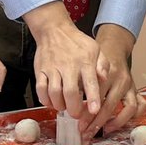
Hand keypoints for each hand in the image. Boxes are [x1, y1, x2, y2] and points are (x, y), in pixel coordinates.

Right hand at [28, 7, 107, 122]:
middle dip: (74, 108)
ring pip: (54, 93)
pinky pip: (40, 89)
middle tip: (77, 114)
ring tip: (64, 107)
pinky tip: (51, 102)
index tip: (95, 111)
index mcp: (85, 61)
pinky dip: (45, 100)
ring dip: (59, 105)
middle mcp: (68, 66)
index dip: (93, 98)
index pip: (90, 82)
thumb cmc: (77, 43)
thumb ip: (103, 64)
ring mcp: (53, 68)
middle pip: (70, 92)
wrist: (54, 30)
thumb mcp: (96, 49)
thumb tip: (105, 78)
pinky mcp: (40, 70)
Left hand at [88, 24, 143, 136]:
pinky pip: (140, 106)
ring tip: (103, 131)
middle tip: (86, 132)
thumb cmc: (95, 61)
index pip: (97, 97)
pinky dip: (131, 117)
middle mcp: (120, 79)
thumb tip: (70, 105)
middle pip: (110, 105)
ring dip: (115, 122)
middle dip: (97, 122)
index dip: (87, 114)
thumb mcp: (86, 68)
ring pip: (128, 108)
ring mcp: (130, 85)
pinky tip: (118, 124)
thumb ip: (80, 84)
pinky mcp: (136, 90)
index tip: (79, 124)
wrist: (113, 49)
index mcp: (106, 73)